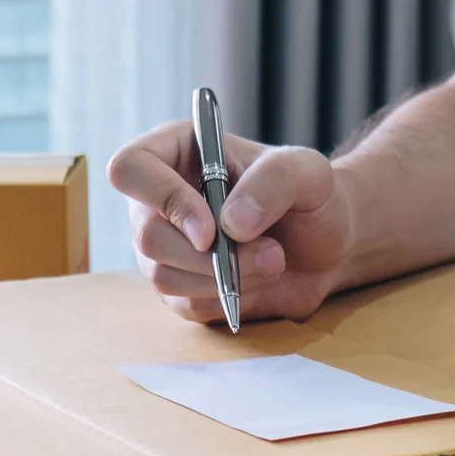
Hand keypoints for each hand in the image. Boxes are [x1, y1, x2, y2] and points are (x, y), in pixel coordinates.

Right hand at [107, 121, 352, 324]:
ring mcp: (164, 246)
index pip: (130, 169)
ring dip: (226, 278)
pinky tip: (255, 280)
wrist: (324, 248)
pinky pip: (187, 304)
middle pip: (148, 236)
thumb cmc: (311, 198)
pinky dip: (228, 299)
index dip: (164, 200)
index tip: (211, 230)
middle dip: (211, 256)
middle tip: (270, 252)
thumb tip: (229, 225)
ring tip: (272, 261)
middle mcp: (158, 199)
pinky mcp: (179, 287)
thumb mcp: (309, 174)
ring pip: (164, 276)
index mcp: (176, 151)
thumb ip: (274, 182)